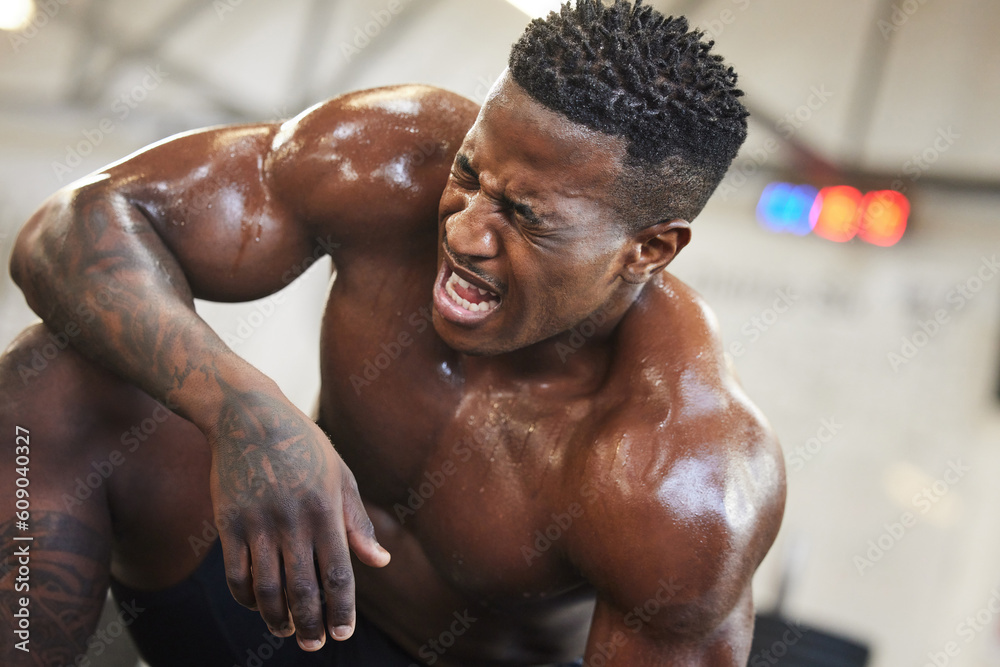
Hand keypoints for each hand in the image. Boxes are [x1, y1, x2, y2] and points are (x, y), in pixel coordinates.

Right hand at [206, 392, 389, 650]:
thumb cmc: (304, 446)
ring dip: (277, 618)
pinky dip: (246, 597)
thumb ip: (357, 523)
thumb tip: (380, 562)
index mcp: (326, 509)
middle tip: (315, 645)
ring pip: (267, 588)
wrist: (248, 417)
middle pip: (302, 588)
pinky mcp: (228, 522)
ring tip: (287, 631)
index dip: (341, 610)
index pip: (338, 574)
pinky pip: (235, 573)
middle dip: (311, 624)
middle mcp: (293, 520)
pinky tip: (258, 606)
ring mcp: (257, 522)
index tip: (343, 634)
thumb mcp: (340, 476)